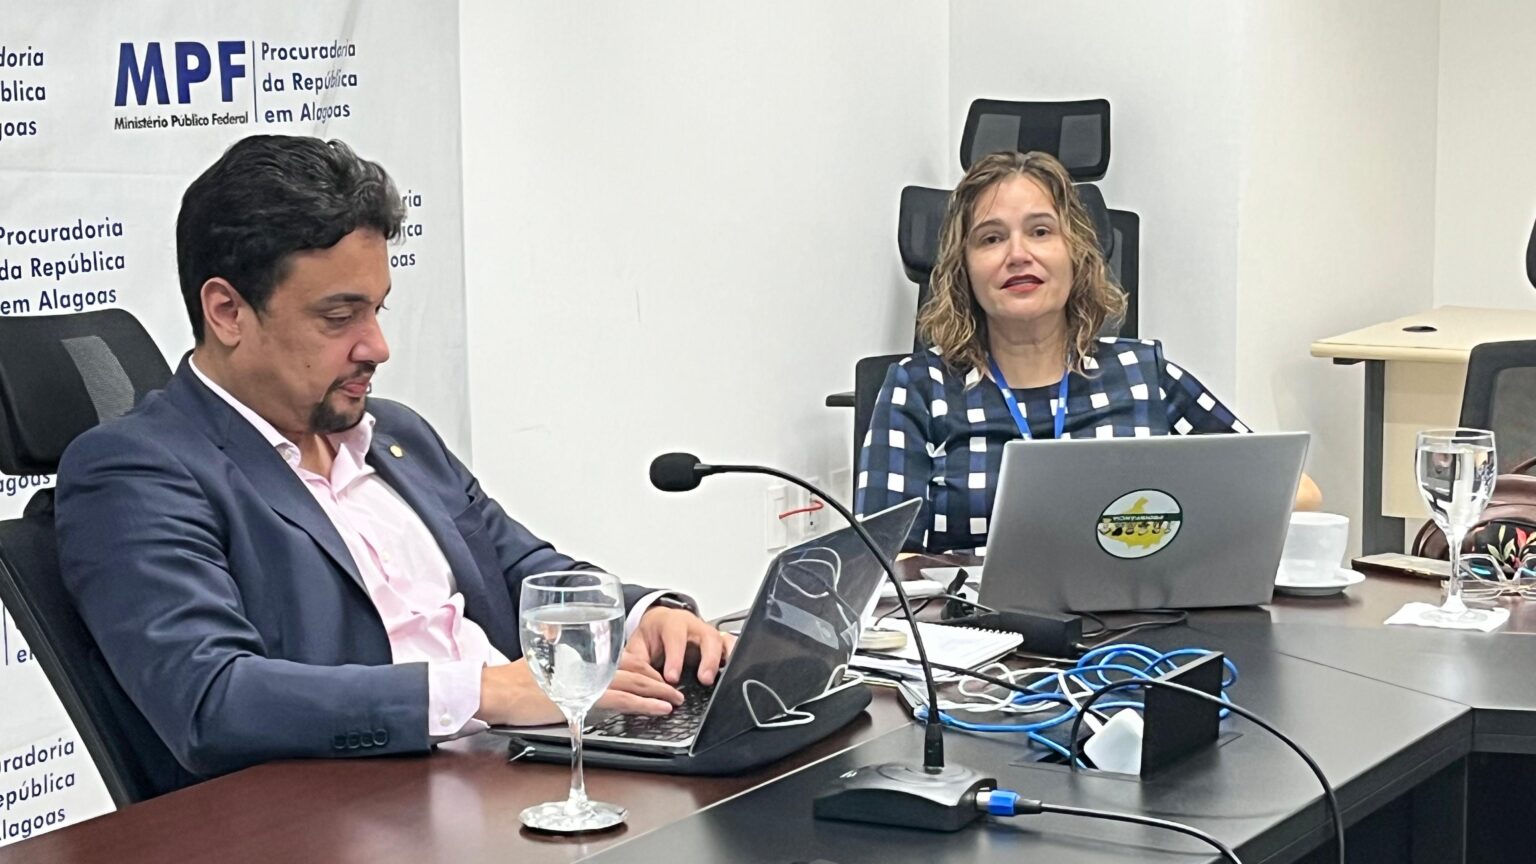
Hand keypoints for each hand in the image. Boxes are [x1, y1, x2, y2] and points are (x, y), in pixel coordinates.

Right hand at [475, 657, 685, 726]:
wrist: (495, 691)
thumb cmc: (510, 680)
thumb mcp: (538, 659)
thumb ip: (554, 653)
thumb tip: (557, 646)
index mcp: (579, 656)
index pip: (619, 656)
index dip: (641, 665)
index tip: (655, 673)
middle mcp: (586, 664)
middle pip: (632, 667)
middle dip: (655, 678)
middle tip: (673, 687)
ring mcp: (587, 680)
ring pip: (633, 682)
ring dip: (658, 691)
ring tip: (675, 699)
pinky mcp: (584, 699)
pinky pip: (622, 700)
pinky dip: (644, 704)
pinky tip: (659, 708)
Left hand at [626, 605, 737, 685]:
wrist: (661, 624)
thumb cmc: (652, 635)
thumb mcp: (638, 645)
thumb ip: (637, 661)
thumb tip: (639, 680)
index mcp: (671, 623)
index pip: (675, 637)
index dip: (675, 657)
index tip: (671, 678)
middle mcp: (694, 626)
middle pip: (707, 636)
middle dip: (707, 658)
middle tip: (704, 679)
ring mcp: (709, 634)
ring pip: (722, 641)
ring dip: (722, 660)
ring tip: (719, 680)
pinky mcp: (719, 643)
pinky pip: (732, 646)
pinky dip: (734, 658)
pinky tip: (733, 673)